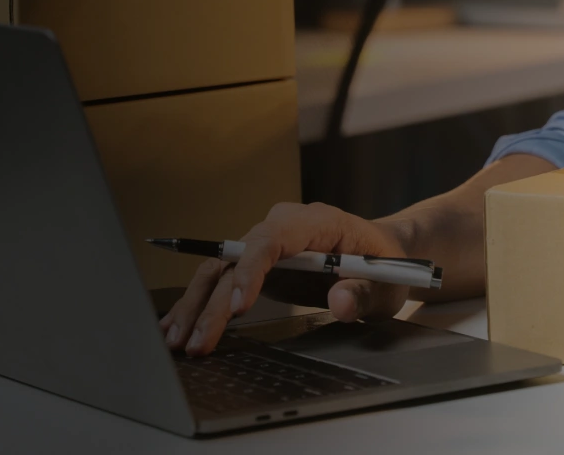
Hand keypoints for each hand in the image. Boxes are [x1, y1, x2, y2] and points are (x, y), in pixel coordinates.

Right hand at [159, 202, 412, 355]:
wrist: (381, 250)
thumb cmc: (385, 264)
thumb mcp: (387, 282)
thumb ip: (365, 291)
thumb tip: (341, 302)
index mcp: (317, 222)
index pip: (273, 238)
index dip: (251, 270)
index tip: (237, 306)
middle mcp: (285, 225)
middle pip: (238, 258)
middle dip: (213, 301)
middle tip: (198, 342)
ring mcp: (268, 242)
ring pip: (221, 266)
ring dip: (197, 303)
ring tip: (176, 340)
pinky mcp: (258, 261)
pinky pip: (222, 275)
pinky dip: (200, 300)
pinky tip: (176, 325)